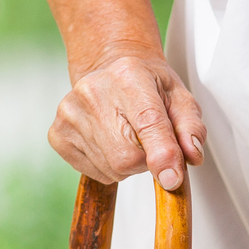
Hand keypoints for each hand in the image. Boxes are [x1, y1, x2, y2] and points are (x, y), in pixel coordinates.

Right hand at [48, 51, 206, 189]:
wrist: (109, 68)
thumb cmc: (147, 84)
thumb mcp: (179, 97)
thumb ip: (191, 127)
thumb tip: (192, 156)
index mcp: (129, 76)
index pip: (148, 124)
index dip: (162, 156)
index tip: (172, 180)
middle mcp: (92, 92)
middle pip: (127, 157)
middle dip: (146, 159)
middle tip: (147, 139)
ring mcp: (69, 114)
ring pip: (112, 169)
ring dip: (128, 164)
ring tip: (127, 136)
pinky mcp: (57, 135)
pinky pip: (95, 173)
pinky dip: (108, 167)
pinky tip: (109, 141)